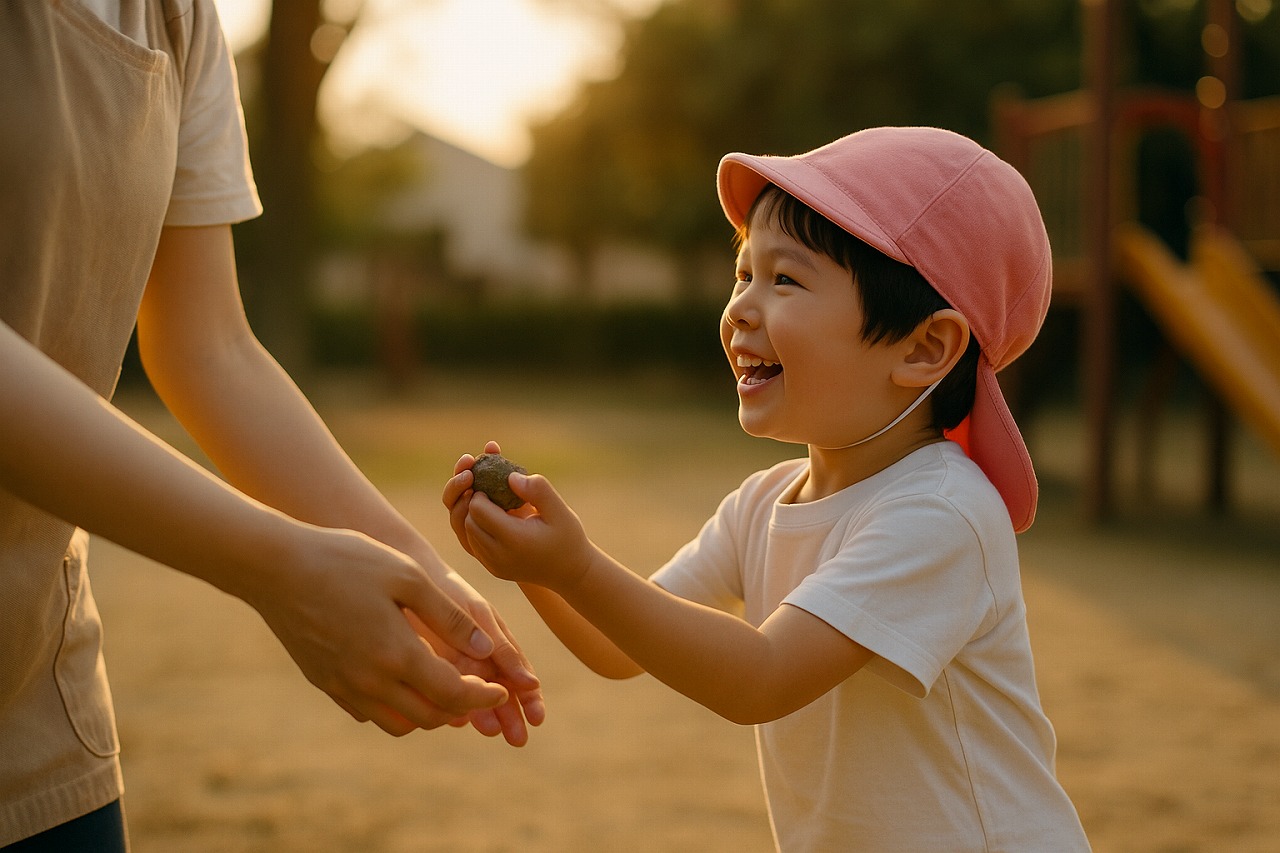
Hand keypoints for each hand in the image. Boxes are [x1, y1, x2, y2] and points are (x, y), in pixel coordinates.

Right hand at [246, 524, 507, 735]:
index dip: (484, 696)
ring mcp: (343, 686)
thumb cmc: (348, 560)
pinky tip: (403, 682)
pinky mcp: (324, 682)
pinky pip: (368, 713)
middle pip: (430, 717)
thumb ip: (450, 617)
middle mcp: (370, 682)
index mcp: (397, 655)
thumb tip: (488, 649)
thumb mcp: (408, 576)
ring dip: (429, 714)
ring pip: (398, 723)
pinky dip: (395, 708)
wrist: (275, 566)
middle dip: (462, 708)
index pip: (454, 695)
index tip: (502, 687)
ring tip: (445, 688)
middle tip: (479, 688)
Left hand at [404, 605, 541, 745]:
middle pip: (500, 697)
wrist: (407, 581)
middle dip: (511, 718)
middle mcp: (478, 662)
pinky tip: (459, 719)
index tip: (537, 719)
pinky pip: (443, 699)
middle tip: (518, 739)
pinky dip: (452, 710)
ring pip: (474, 701)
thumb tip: (530, 683)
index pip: (519, 679)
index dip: (530, 700)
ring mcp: (454, 670)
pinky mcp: (428, 675)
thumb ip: (503, 648)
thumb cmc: (449, 592)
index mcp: (496, 646)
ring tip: (491, 731)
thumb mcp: (481, 617)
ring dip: (485, 718)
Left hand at [443, 442, 594, 593]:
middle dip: (475, 503)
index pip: (478, 509)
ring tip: (494, 504)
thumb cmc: (568, 536)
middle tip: (490, 490)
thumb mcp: (560, 510)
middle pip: (468, 521)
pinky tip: (497, 519)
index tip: (495, 484)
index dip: (481, 492)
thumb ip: (538, 490)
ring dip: (475, 516)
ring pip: (468, 533)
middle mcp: (499, 555)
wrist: (571, 571)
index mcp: (515, 539)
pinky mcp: (493, 569)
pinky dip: (479, 529)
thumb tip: (510, 477)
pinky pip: (475, 544)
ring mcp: (494, 565)